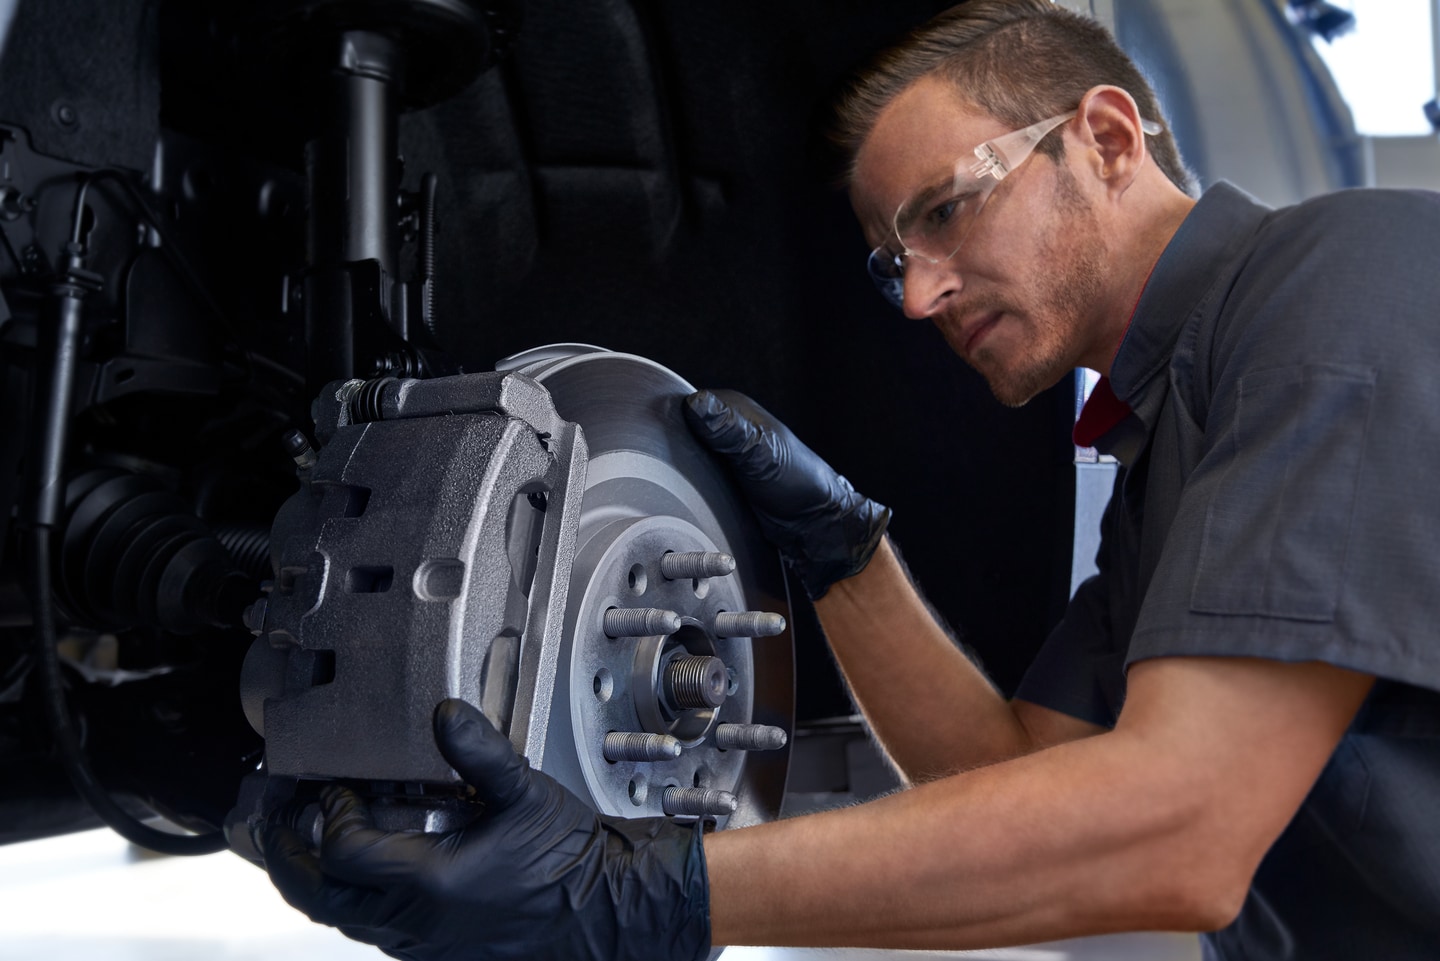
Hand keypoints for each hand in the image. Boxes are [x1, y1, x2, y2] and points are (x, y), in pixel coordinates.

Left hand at [260, 699, 710, 960]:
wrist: (608, 915)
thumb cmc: (572, 866)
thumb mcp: (527, 796)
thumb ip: (479, 753)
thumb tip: (445, 713)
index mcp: (427, 884)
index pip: (342, 851)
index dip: (330, 814)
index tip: (337, 787)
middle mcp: (412, 923)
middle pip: (319, 895)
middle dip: (288, 854)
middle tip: (276, 817)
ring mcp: (420, 943)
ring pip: (340, 916)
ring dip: (317, 875)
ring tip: (309, 837)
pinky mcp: (434, 949)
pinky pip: (372, 927)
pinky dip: (351, 895)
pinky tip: (364, 867)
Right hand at [684, 388, 889, 598]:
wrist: (812, 523)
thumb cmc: (797, 483)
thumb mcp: (760, 453)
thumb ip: (729, 429)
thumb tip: (697, 403)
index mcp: (734, 409)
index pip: (686, 405)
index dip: (669, 422)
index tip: (659, 441)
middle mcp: (726, 428)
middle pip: (681, 432)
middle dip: (672, 449)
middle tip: (673, 469)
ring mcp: (723, 455)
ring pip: (684, 458)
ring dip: (679, 471)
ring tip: (680, 484)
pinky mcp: (721, 479)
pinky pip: (694, 479)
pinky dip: (688, 486)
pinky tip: (688, 494)